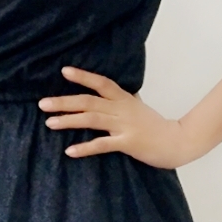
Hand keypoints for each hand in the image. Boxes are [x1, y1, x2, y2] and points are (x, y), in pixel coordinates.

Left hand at [38, 66, 189, 168]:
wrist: (179, 141)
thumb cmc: (156, 126)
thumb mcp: (138, 108)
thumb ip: (121, 101)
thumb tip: (105, 95)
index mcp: (124, 99)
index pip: (101, 83)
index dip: (83, 76)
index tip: (64, 71)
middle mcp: (122, 109)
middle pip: (88, 101)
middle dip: (64, 102)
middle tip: (42, 103)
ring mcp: (124, 125)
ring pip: (91, 119)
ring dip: (68, 120)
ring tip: (49, 123)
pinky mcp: (128, 143)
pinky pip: (102, 144)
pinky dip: (85, 147)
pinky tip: (69, 150)